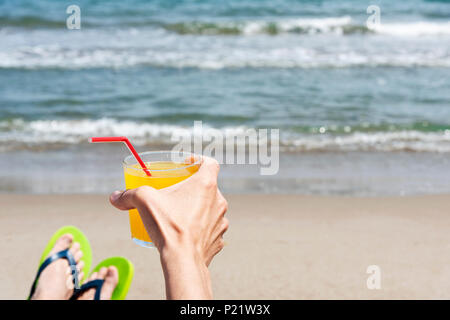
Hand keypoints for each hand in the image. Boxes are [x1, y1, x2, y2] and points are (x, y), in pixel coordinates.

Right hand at [109, 156, 227, 298]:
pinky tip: (185, 233)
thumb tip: (115, 197)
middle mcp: (218, 201)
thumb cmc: (169, 227)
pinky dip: (200, 229)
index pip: (210, 163)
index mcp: (206, 184)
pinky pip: (210, 229)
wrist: (183, 261)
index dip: (199, 160)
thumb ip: (129, 195)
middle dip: (192, 188)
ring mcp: (221, 221)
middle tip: (176, 192)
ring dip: (197, 209)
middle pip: (208, 187)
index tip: (187, 164)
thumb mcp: (144, 201)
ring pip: (210, 208)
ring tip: (179, 214)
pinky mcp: (218, 239)